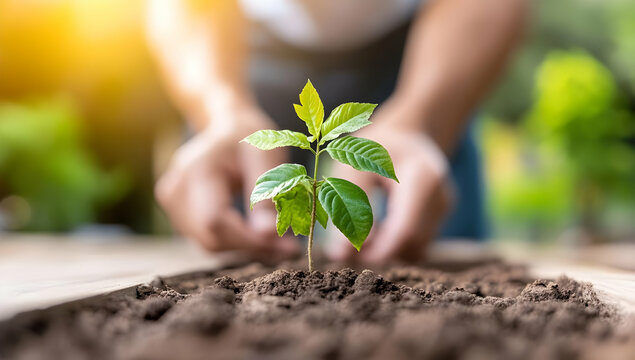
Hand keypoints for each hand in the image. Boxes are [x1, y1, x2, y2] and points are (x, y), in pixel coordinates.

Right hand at [156, 104, 298, 258]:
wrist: (226, 129)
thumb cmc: (249, 138)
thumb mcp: (266, 156)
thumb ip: (266, 194)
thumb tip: (268, 235)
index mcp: (197, 169)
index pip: (214, 220)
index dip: (248, 239)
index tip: (285, 246)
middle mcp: (176, 189)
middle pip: (210, 238)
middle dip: (251, 247)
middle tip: (288, 247)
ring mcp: (172, 203)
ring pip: (209, 244)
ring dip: (245, 247)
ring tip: (276, 237)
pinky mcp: (177, 213)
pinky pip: (206, 239)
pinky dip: (234, 241)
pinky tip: (254, 231)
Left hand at [325, 100, 452, 263]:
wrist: (406, 133)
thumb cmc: (373, 146)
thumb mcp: (353, 167)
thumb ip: (346, 208)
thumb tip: (339, 255)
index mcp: (422, 176)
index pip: (406, 228)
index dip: (380, 250)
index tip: (353, 257)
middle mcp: (441, 195)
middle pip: (414, 243)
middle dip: (381, 253)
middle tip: (349, 249)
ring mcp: (445, 207)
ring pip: (417, 249)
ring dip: (389, 251)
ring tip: (361, 236)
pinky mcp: (441, 216)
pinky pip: (420, 243)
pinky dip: (397, 246)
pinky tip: (378, 232)